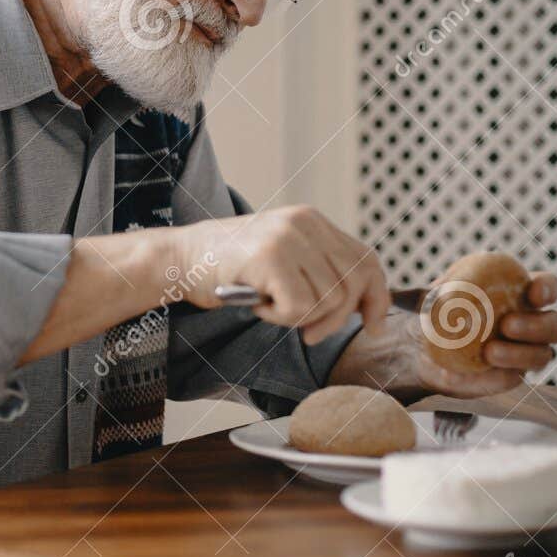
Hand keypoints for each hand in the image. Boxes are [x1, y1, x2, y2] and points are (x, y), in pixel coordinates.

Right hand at [174, 205, 390, 343]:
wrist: (179, 259)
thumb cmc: (228, 268)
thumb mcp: (282, 258)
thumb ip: (318, 270)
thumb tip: (364, 306)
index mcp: (312, 221)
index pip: (367, 260)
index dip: (377, 296)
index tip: (373, 325)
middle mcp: (305, 223)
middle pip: (353, 285)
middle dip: (336, 320)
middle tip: (308, 334)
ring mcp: (289, 237)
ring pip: (329, 300)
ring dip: (300, 318)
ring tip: (269, 306)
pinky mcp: (272, 258)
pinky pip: (300, 308)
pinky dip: (279, 318)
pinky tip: (257, 305)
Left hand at [407, 272, 556, 397]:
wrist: (425, 348)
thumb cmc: (437, 311)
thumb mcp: (433, 297)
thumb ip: (426, 292)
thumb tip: (398, 294)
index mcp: (520, 294)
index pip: (548, 288)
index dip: (548, 289)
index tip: (533, 292)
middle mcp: (531, 324)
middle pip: (555, 325)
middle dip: (537, 325)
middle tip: (508, 325)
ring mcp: (525, 352)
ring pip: (542, 355)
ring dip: (521, 353)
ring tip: (490, 351)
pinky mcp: (512, 376)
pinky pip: (513, 378)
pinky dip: (498, 374)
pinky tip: (475, 370)